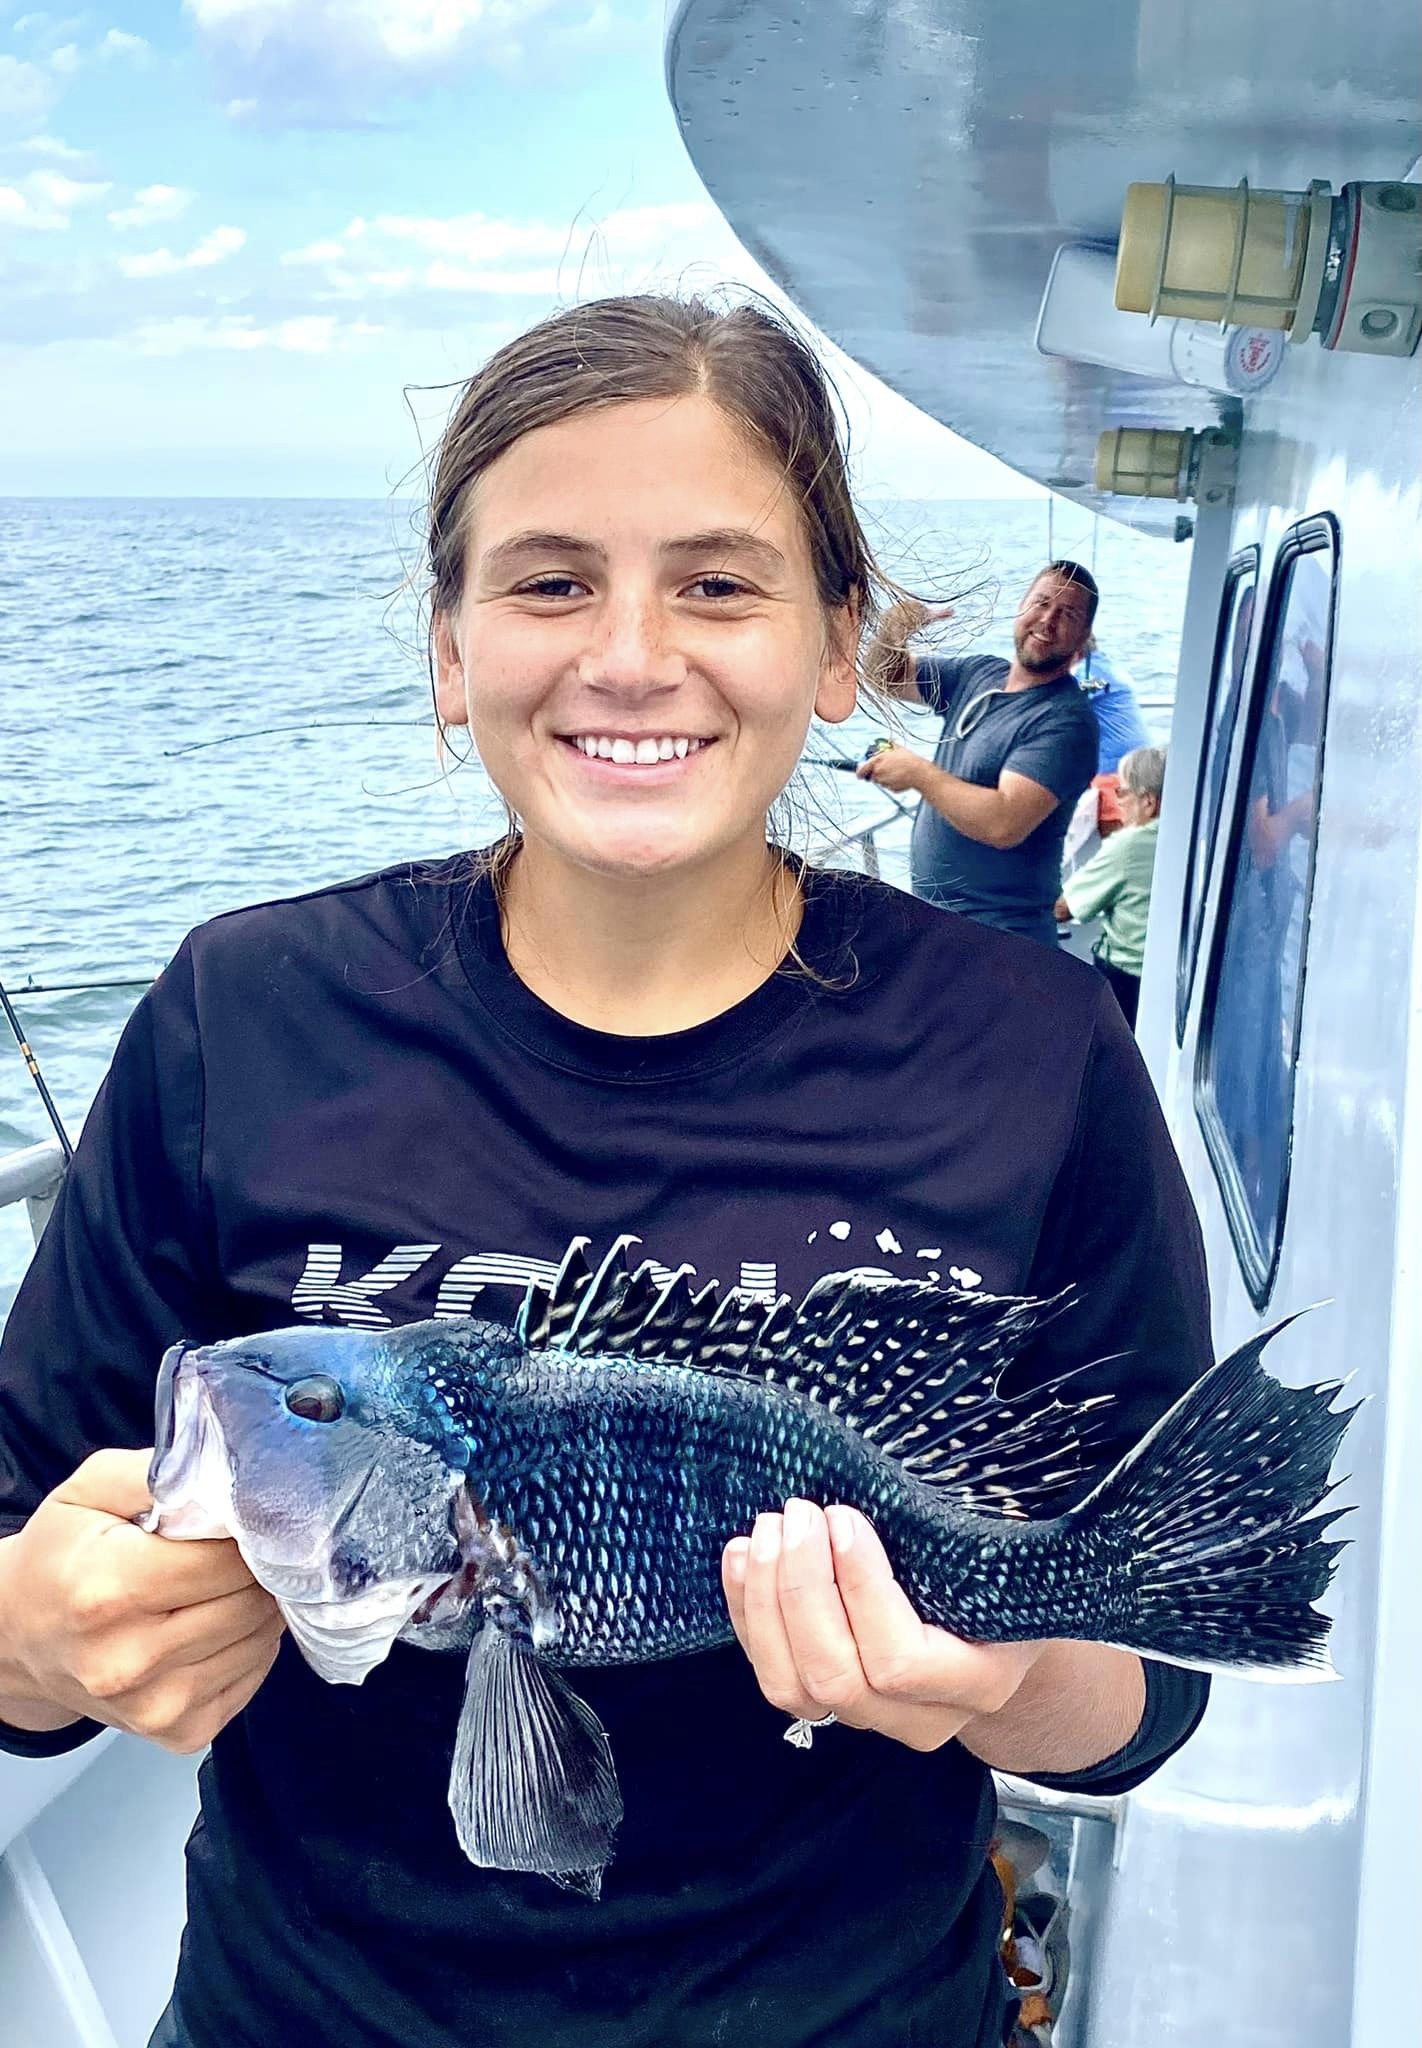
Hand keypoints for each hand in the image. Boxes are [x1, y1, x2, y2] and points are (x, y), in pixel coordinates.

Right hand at [0, 1450, 282, 1752]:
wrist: (19, 1638)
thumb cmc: (59, 1555)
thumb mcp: (91, 1489)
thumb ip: (160, 1474)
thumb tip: (227, 1480)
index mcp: (110, 1590)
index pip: (227, 1560)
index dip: (243, 1533)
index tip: (235, 1521)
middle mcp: (132, 1659)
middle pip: (250, 1602)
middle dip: (255, 1569)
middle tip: (234, 1551)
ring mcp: (157, 1706)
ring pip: (261, 1640)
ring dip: (256, 1606)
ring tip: (220, 1587)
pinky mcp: (180, 1734)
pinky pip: (254, 1676)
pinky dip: (249, 1646)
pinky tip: (214, 1624)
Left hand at [722, 1501, 1046, 1752]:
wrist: (996, 1630)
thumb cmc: (998, 1572)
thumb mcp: (1000, 1553)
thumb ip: (963, 1534)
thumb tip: (901, 1478)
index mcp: (979, 1682)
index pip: (901, 1662)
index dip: (861, 1590)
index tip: (843, 1518)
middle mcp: (923, 1718)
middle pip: (837, 1677)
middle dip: (802, 1589)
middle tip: (800, 1513)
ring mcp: (869, 1718)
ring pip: (793, 1686)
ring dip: (767, 1601)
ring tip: (768, 1529)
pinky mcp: (825, 1703)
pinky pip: (771, 1674)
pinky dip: (747, 1612)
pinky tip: (741, 1555)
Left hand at [855, 745, 925, 793]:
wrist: (919, 772)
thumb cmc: (909, 760)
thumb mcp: (898, 749)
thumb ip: (890, 746)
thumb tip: (889, 741)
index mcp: (878, 761)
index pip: (862, 768)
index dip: (859, 772)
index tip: (859, 773)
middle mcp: (879, 772)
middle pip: (872, 775)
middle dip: (876, 773)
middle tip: (886, 770)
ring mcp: (884, 781)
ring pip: (881, 781)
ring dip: (885, 778)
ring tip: (897, 772)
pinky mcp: (890, 788)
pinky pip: (889, 786)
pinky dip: (893, 783)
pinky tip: (901, 778)